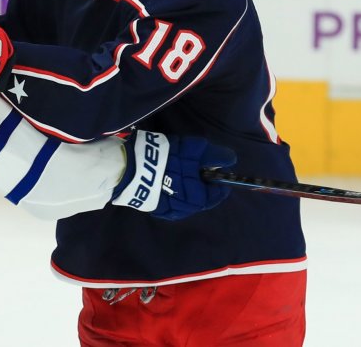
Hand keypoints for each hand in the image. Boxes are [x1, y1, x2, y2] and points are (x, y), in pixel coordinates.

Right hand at [113, 132, 234, 220]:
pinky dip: (171, 192)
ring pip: (184, 202)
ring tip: (180, 174)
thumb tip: (232, 160)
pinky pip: (168, 202)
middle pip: (199, 199)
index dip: (219, 183)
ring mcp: (166, 210)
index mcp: (197, 199)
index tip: (218, 172)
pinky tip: (165, 181)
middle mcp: (184, 209)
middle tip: (196, 170)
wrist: (128, 167)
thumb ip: (215, 155)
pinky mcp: (152, 207)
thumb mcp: (195, 150)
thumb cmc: (167, 158)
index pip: (216, 195)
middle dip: (201, 186)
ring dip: (186, 190)